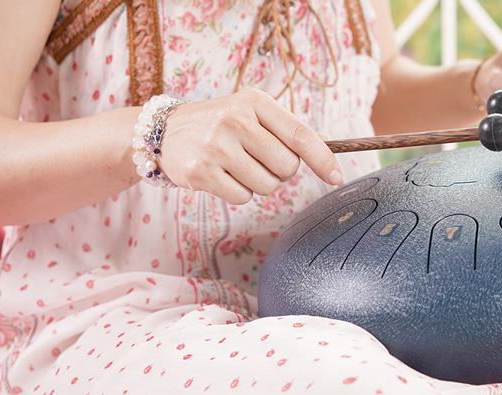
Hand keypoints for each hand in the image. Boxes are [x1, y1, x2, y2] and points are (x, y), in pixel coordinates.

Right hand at [158, 88, 343, 204]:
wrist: (164, 131)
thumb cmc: (221, 125)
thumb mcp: (250, 112)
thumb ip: (285, 130)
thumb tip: (328, 156)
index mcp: (254, 102)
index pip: (300, 135)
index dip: (323, 159)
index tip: (338, 178)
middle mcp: (235, 120)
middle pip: (287, 167)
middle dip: (279, 171)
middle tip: (257, 159)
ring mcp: (216, 146)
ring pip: (267, 186)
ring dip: (258, 183)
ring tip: (236, 165)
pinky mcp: (201, 172)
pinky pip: (243, 197)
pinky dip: (238, 192)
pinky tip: (221, 175)